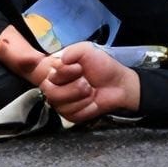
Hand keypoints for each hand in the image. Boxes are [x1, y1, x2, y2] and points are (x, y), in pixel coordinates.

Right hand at [0, 28, 139, 122]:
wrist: (119, 84)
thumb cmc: (102, 66)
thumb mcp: (87, 51)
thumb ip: (73, 51)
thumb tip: (61, 59)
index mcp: (56, 72)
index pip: (48, 76)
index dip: (65, 73)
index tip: (80, 68)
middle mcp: (55, 87)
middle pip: (51, 93)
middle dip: (74, 88)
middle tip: (87, 84)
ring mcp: (62, 103)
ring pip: (61, 105)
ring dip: (82, 98)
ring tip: (91, 91)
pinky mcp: (71, 116)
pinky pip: (72, 115)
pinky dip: (86, 108)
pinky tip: (93, 102)